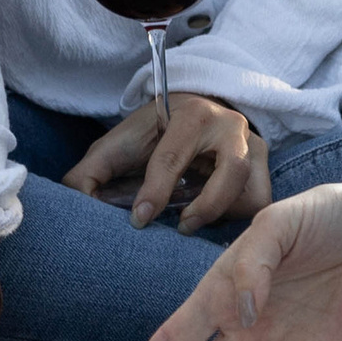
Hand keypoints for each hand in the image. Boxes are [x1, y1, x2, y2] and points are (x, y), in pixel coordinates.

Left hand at [62, 92, 269, 231]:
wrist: (191, 113)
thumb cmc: (150, 135)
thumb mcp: (117, 146)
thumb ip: (89, 172)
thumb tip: (75, 203)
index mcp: (188, 114)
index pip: (171, 157)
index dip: (153, 193)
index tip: (139, 220)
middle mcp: (229, 126)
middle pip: (231, 173)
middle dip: (206, 207)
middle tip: (181, 227)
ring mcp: (254, 145)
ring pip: (252, 191)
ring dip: (226, 215)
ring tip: (196, 224)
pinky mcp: (266, 166)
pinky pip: (260, 203)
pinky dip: (240, 217)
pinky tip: (218, 222)